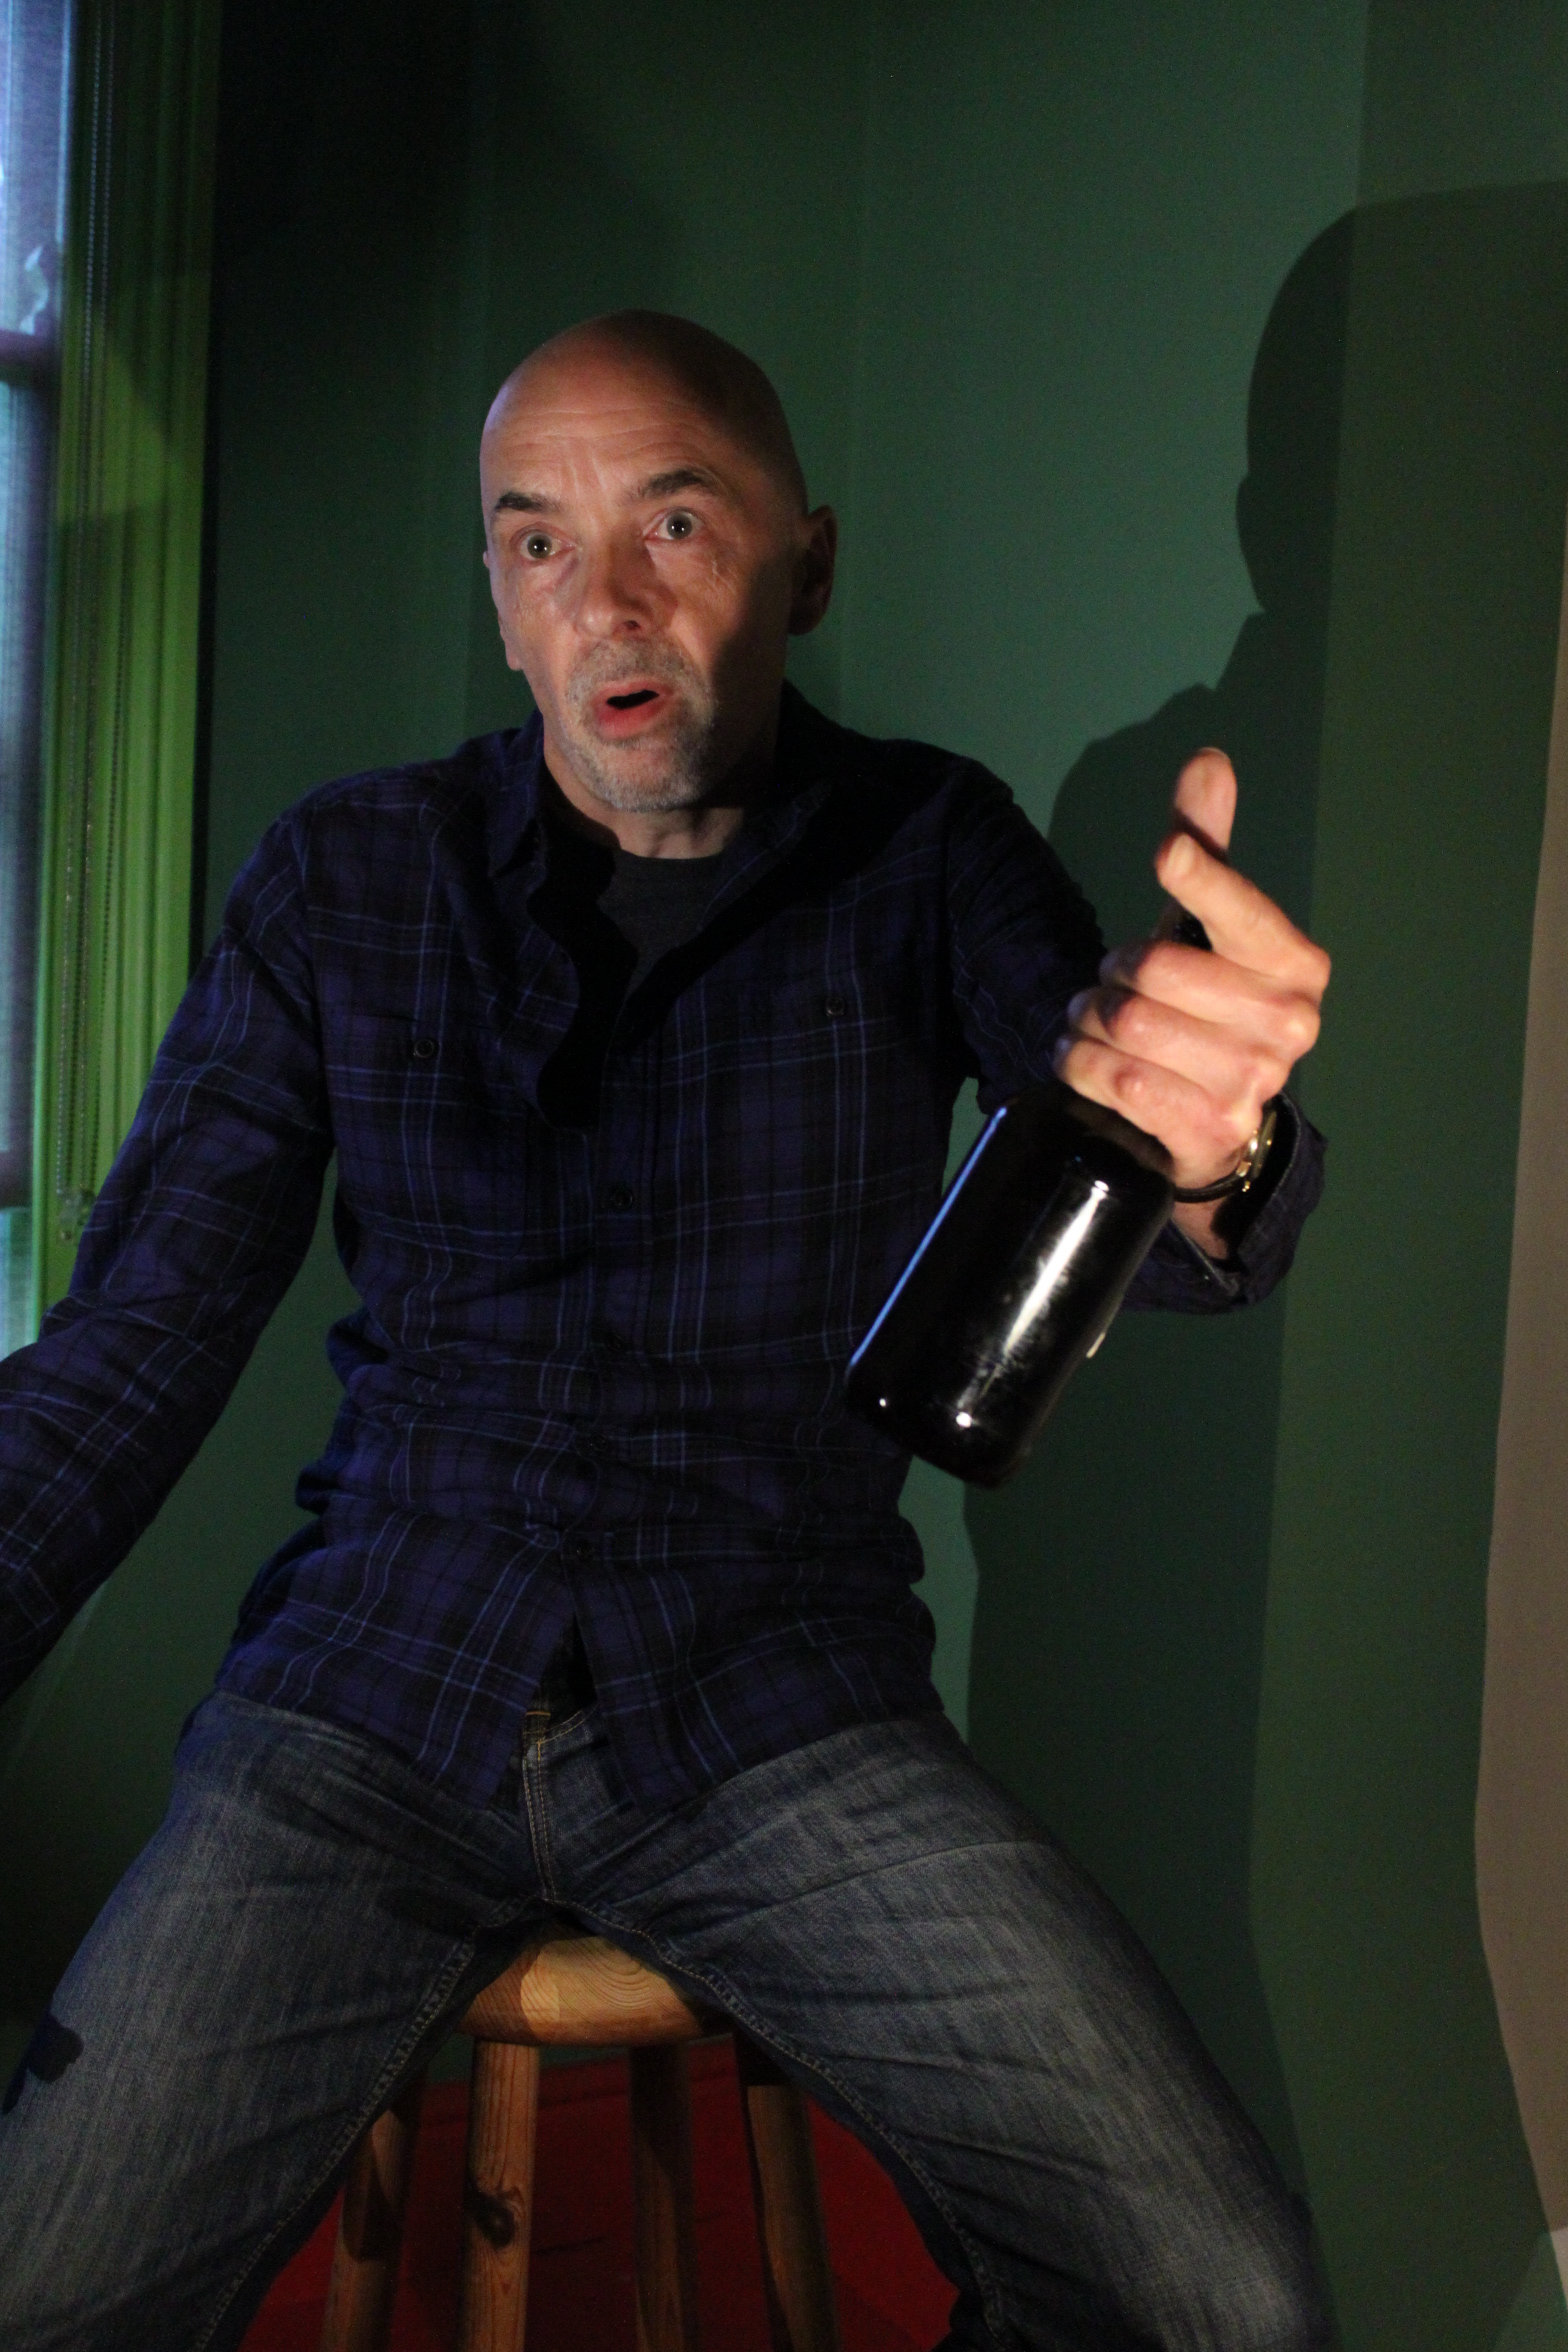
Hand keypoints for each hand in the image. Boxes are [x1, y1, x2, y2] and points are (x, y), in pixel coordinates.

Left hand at [1052, 749, 1328, 1255]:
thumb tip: (1208, 759)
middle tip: (1113, 985)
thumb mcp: (1203, 926)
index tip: (1165, 858)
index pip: (1238, 906)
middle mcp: (1290, 1024)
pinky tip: (1087, 1061)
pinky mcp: (1207, 1132)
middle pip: (1153, 970)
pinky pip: (1115, 1080)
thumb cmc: (1201, 1005)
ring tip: (1096, 1023)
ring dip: (1088, 1021)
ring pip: (1126, 1025)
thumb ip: (1205, 846)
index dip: (1196, 876)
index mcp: (1298, 964)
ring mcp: (1253, 1084)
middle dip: (1112, 974)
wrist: (1207, 1119)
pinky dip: (1082, 1064)